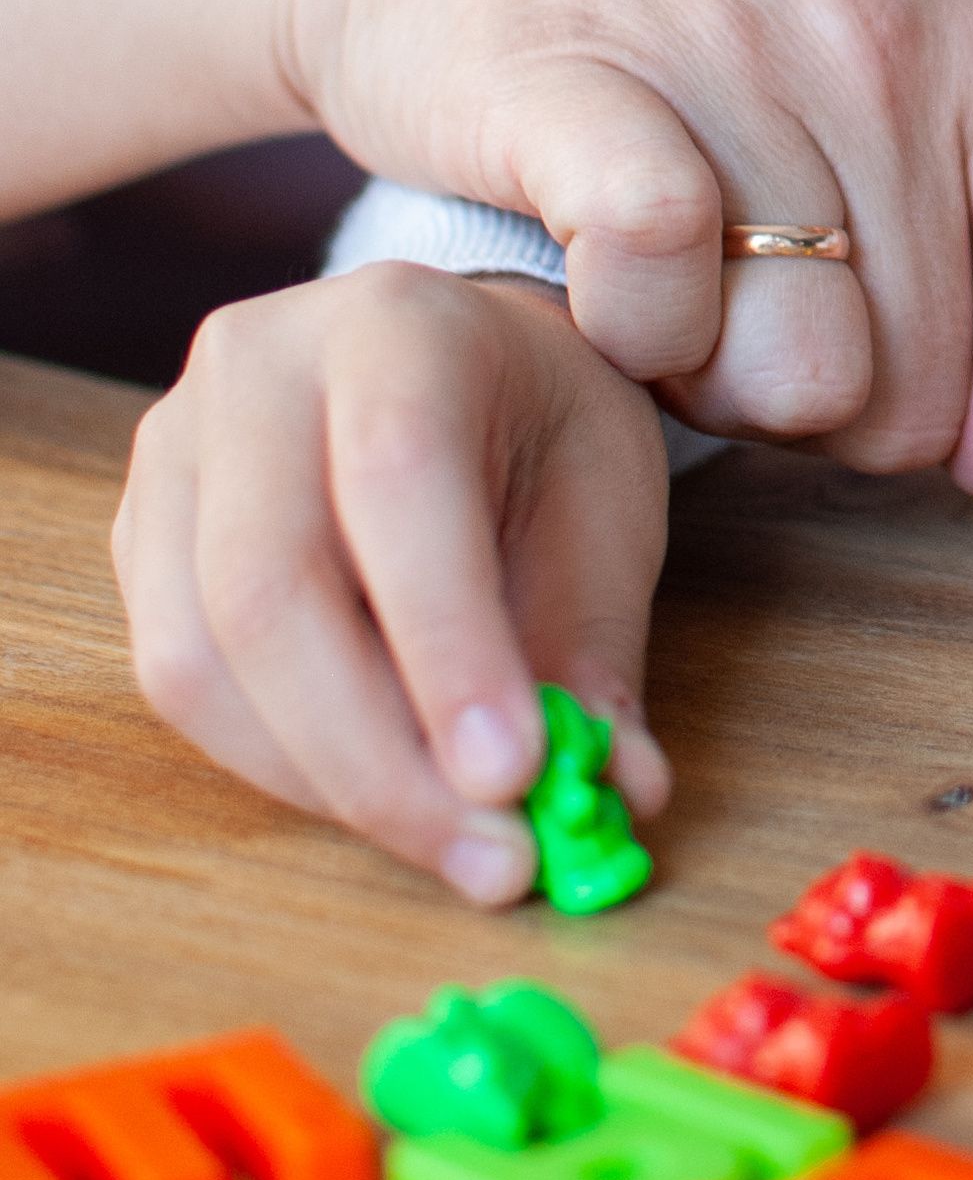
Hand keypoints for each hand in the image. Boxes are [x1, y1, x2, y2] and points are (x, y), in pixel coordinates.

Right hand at [116, 268, 669, 902]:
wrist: (455, 365)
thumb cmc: (537, 428)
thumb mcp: (607, 506)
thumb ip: (600, 650)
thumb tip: (624, 791)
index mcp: (395, 324)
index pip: (394, 480)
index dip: (448, 641)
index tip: (516, 775)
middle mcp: (257, 368)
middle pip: (268, 586)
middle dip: (382, 755)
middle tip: (492, 855)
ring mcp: (175, 449)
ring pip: (199, 655)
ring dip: (330, 781)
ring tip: (453, 840)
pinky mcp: (141, 535)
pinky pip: (181, 681)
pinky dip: (282, 767)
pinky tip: (381, 792)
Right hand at [265, 0, 972, 674]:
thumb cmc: (678, 60)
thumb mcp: (863, 136)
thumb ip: (962, 294)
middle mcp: (897, 48)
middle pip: (921, 406)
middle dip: (821, 408)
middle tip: (734, 289)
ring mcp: (747, 48)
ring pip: (797, 382)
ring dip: (709, 378)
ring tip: (658, 267)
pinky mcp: (590, 74)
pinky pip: (661, 294)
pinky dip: (623, 329)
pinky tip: (588, 259)